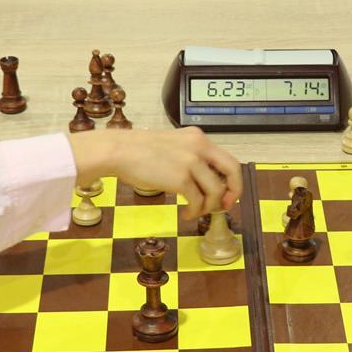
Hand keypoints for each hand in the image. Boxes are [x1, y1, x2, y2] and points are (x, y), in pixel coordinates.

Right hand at [69, 126, 242, 220]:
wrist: (118, 151)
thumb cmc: (139, 151)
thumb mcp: (173, 145)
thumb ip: (191, 156)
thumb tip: (205, 181)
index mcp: (198, 138)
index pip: (228, 159)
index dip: (233, 180)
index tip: (227, 194)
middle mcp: (199, 147)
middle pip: (232, 171)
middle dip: (233, 192)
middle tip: (223, 206)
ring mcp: (191, 162)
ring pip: (215, 191)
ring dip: (208, 206)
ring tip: (195, 212)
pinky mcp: (180, 178)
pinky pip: (197, 201)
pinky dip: (195, 211)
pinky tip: (186, 214)